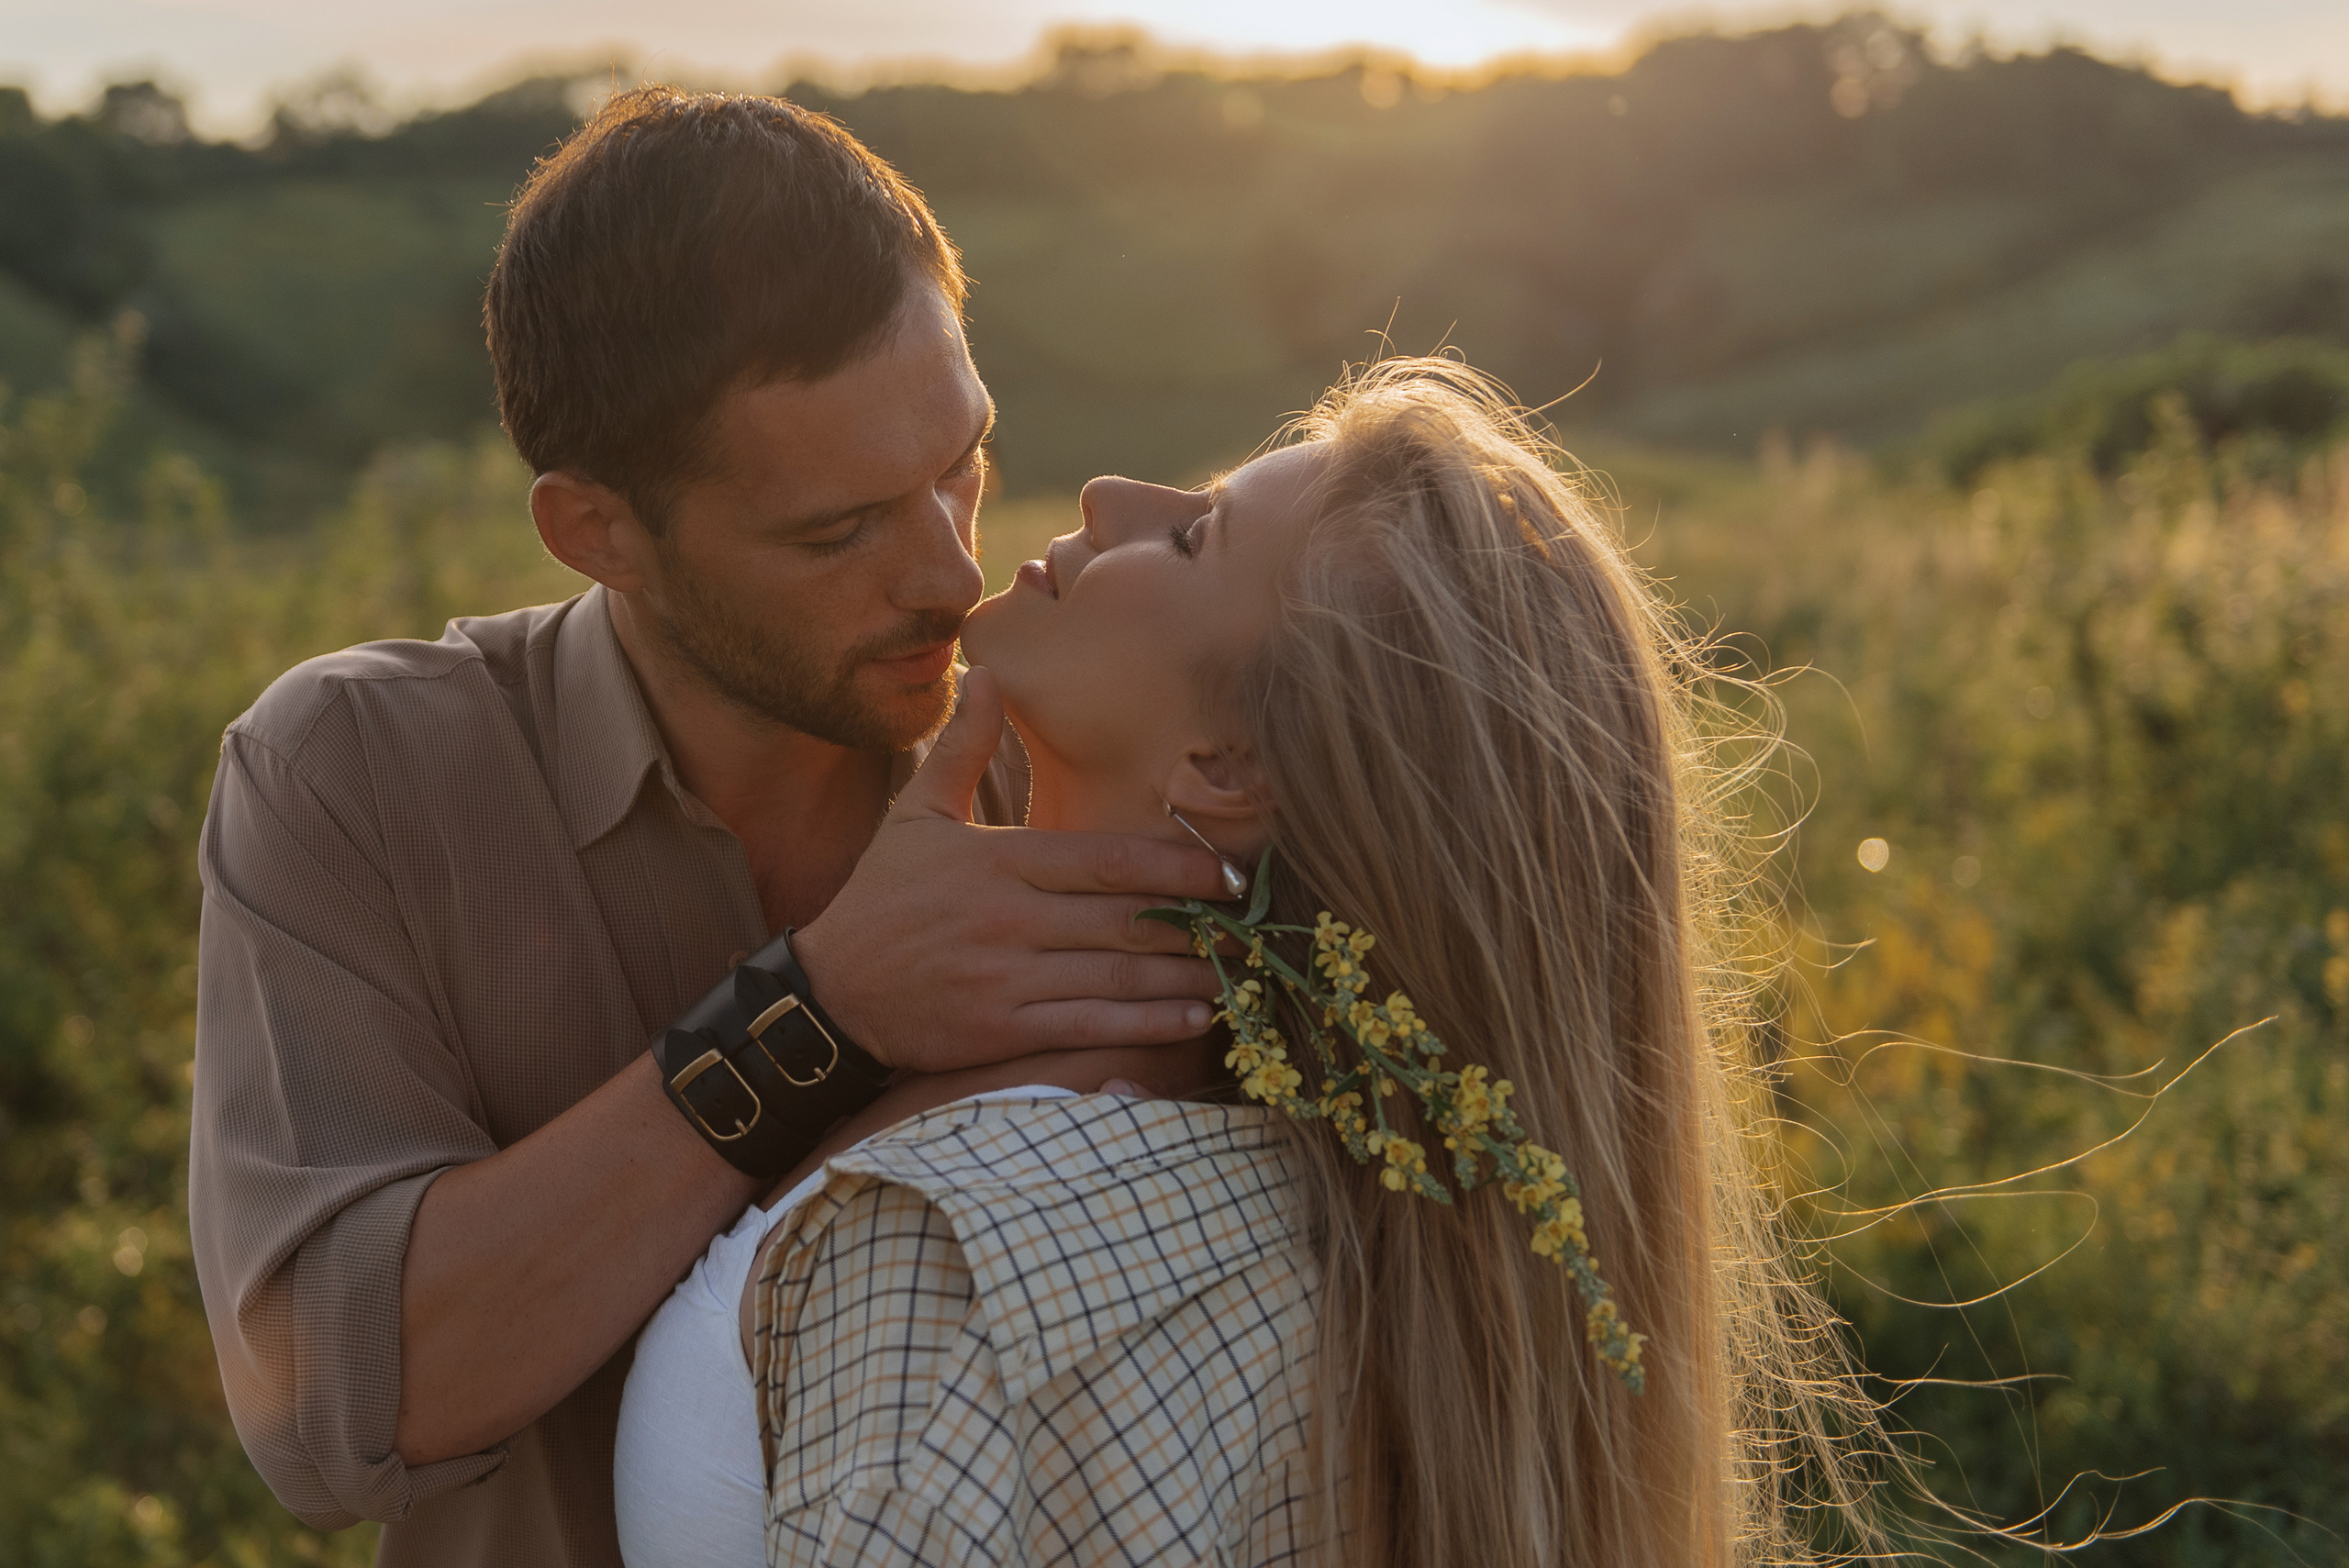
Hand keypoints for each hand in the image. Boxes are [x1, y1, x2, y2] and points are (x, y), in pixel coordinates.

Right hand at [793, 669, 1225, 1069]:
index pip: (1104, 860)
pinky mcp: (1001, 1030)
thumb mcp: (915, 816)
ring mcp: (1006, 977)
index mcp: (997, 860)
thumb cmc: (880, 899)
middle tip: (1253, 928)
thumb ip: (962, 747)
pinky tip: (1193, 1018)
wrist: (827, 993)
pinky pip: (1090, 1026)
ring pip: (1116, 976)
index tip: (1225, 874)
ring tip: (1238, 975)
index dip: (1174, 869)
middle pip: (1122, 918)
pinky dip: (1147, 1023)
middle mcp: (1008, 918)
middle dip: (1196, 925)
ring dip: (1185, 977)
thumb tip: (985, 669)